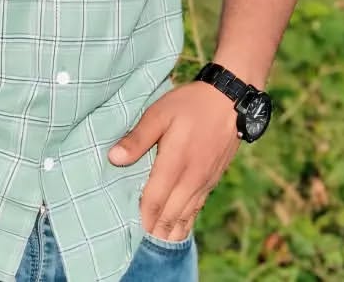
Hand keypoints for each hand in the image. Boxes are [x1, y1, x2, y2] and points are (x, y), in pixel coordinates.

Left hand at [108, 83, 241, 241]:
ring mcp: (204, 181)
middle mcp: (191, 178)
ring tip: (158, 242)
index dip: (143, 216)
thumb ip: (137, 138)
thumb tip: (114, 158)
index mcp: (174, 162)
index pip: (154, 199)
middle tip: (141, 242)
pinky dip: (187, 221)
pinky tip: (181, 228)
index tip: (131, 229)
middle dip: (156, 230)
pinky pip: (198, 207)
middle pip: (170, 214)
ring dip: (172, 230)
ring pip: (186, 215)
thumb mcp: (159, 113)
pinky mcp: (213, 179)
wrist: (229, 100)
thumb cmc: (190, 104)